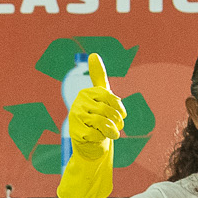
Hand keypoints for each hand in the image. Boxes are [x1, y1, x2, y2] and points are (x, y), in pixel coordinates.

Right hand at [56, 54, 127, 197]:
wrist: (89, 143)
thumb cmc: (97, 118)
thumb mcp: (101, 96)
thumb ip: (98, 76)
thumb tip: (93, 54)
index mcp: (87, 93)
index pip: (109, 97)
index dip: (119, 107)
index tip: (121, 115)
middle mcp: (79, 103)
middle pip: (107, 110)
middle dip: (116, 120)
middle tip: (118, 127)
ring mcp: (75, 118)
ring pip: (102, 121)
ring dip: (111, 130)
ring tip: (114, 134)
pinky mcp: (75, 132)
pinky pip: (96, 134)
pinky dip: (102, 138)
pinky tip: (100, 139)